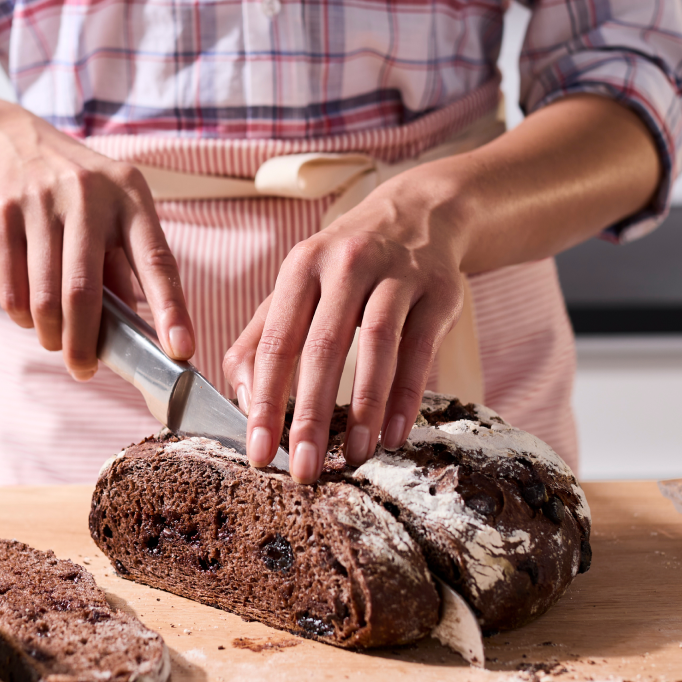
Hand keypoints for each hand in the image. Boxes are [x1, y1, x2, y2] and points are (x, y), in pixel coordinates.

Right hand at [0, 106, 194, 378]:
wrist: (6, 139)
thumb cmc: (71, 188)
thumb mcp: (110, 210)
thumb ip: (122, 265)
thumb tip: (137, 332)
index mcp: (130, 196)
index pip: (156, 260)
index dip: (171, 309)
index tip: (181, 349)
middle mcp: (89, 195)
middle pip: (85, 291)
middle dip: (85, 344)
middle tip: (83, 370)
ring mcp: (42, 201)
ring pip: (45, 296)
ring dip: (50, 334)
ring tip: (55, 341)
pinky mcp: (2, 212)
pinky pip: (12, 286)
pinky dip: (21, 314)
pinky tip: (28, 315)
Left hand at [222, 172, 468, 483]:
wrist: (420, 212)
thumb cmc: (348, 263)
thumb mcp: (299, 286)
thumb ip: (262, 338)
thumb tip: (241, 398)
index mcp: (302, 267)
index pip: (277, 343)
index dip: (266, 402)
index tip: (259, 452)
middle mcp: (346, 264)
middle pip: (324, 347)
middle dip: (311, 415)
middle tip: (304, 469)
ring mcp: (396, 274)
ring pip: (376, 346)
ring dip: (365, 408)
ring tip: (354, 456)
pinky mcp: (439, 290)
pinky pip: (421, 348)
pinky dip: (408, 394)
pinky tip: (396, 433)